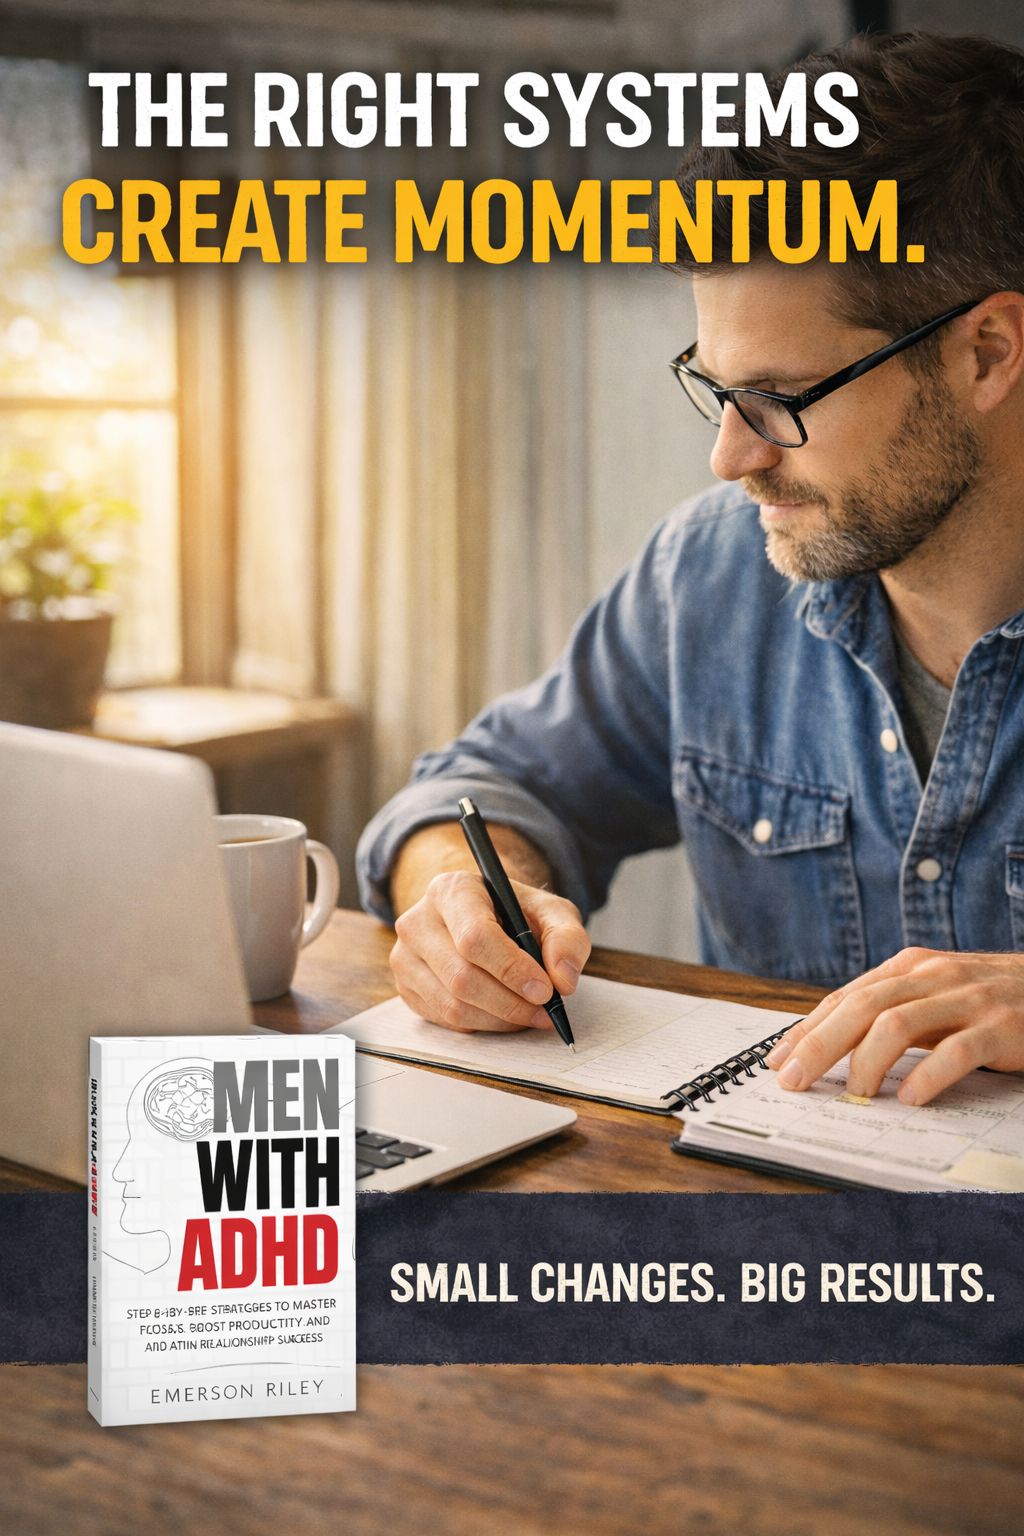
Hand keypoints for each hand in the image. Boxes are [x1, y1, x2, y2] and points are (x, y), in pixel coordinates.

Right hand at [391, 869, 590, 1033]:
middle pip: (462, 977)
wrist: (483, 916)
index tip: (544, 990)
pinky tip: (503, 1013)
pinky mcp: (406, 987)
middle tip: (544, 1010)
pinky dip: (482, 1025)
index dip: (511, 969)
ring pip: (452, 1006)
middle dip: (510, 1003)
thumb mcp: (551, 912)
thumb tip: (563, 980)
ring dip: (499, 1019)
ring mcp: (405, 957)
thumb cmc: (515, 913)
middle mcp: (418, 922)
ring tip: (530, 1013)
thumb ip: (567, 938)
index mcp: (452, 891)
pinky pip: (445, 1020)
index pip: (475, 937)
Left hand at [765, 948, 1023, 1104]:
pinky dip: (928, 1075)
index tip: (777, 1060)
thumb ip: (893, 1013)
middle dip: (820, 1044)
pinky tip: (911, 1097)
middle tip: (794, 1080)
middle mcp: (933, 976)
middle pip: (861, 1007)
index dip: (808, 1029)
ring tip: (856, 1093)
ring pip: (898, 1023)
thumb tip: (834, 1050)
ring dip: (867, 1061)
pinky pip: (957, 1050)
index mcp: (910, 967)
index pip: (846, 997)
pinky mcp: (1002, 1027)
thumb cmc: (993, 1001)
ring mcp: (968, 999)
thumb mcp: (937, 997)